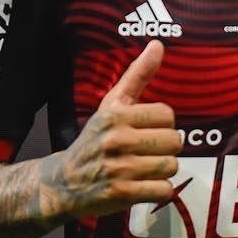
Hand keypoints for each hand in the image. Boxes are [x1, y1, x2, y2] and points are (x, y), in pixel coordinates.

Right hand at [42, 40, 181, 219]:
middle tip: (146, 152)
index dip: (162, 124)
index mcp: (115, 114)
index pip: (167, 115)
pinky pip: (163, 190)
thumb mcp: (111, 105)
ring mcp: (119, 168)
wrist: (62, 182)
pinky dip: (158, 190)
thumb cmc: (94, 139)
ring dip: (162, 170)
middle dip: (165, 148)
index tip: (147, 130)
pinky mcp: (121, 194)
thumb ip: (137, 75)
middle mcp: (117, 139)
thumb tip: (158, 44)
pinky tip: (142, 185)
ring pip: (171, 166)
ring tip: (144, 169)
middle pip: (174, 141)